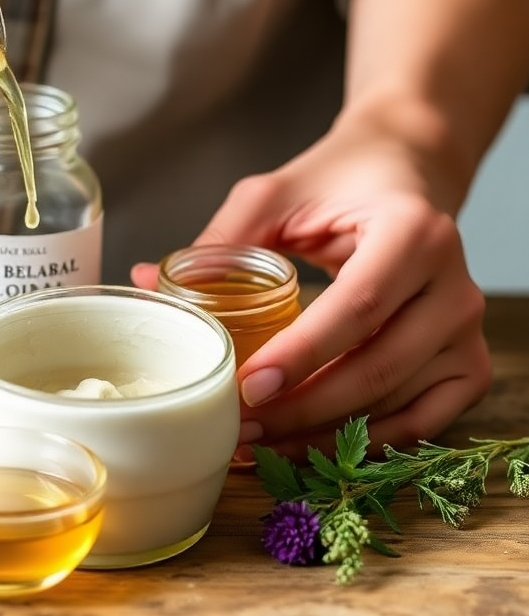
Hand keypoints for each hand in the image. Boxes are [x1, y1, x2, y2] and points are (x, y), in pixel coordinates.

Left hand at [131, 110, 490, 459]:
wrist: (407, 173)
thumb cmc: (340, 180)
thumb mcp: (275, 196)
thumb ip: (219, 241)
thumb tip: (146, 279)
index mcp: (412, 233)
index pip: (357, 307)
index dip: (302, 353)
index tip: (248, 385)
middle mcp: (453, 285)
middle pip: (378, 367)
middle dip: (304, 408)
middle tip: (240, 426)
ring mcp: (466, 329)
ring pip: (399, 403)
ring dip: (328, 434)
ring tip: (263, 441)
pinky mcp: (469, 361)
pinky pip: (424, 420)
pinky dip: (370, 441)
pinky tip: (315, 443)